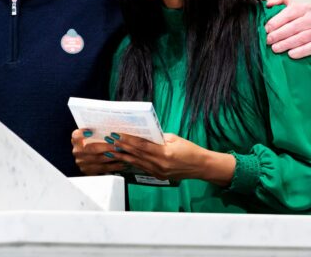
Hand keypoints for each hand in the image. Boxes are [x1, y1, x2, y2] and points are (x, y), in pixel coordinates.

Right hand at [71, 129, 124, 175]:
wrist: (91, 157)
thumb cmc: (96, 142)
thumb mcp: (95, 135)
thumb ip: (99, 131)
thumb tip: (112, 131)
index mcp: (76, 139)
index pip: (76, 135)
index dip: (82, 134)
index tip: (90, 132)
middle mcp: (77, 151)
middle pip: (92, 148)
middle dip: (107, 147)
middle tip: (118, 145)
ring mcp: (81, 162)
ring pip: (98, 159)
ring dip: (112, 157)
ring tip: (122, 153)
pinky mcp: (87, 171)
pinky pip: (102, 169)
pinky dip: (112, 166)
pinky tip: (120, 162)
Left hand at [110, 133, 234, 185]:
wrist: (200, 166)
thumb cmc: (190, 149)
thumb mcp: (174, 138)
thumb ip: (158, 137)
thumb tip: (144, 134)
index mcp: (165, 153)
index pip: (142, 146)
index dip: (129, 140)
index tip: (118, 134)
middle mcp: (160, 164)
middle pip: (137, 154)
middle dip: (122, 147)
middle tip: (110, 141)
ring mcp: (159, 172)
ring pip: (137, 163)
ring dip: (124, 156)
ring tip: (112, 151)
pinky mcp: (159, 176)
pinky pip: (143, 168)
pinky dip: (133, 162)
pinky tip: (124, 158)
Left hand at [265, 0, 310, 58]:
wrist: (308, 33)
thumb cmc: (292, 19)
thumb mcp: (285, 6)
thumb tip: (269, 4)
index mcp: (303, 7)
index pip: (289, 13)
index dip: (276, 21)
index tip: (266, 29)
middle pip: (294, 26)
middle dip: (279, 34)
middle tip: (268, 40)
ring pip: (301, 38)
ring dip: (286, 44)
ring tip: (275, 48)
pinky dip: (300, 52)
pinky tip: (290, 54)